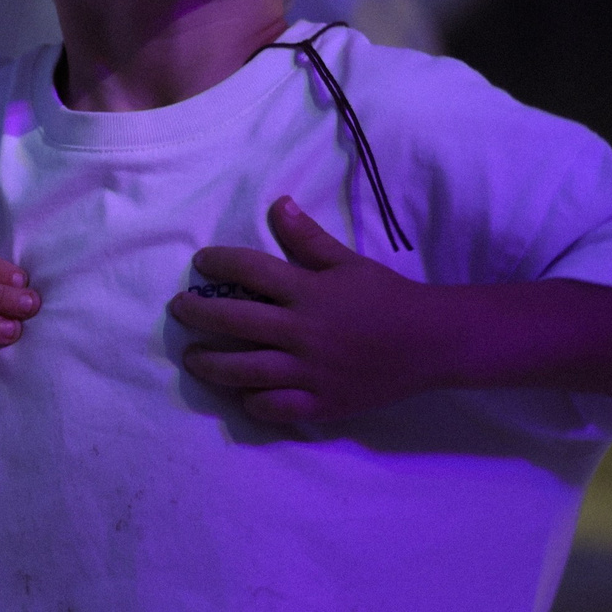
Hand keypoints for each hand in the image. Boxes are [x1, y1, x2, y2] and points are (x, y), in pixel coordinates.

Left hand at [168, 196, 444, 424]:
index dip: (219, 263)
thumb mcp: (347, 262)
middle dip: (198, 314)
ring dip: (211, 364)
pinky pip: (276, 407)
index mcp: (309, 292)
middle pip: (234, 321)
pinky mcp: (323, 402)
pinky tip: (242, 395)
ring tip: (193, 358)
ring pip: (245, 370)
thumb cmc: (387, 298)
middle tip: (179, 309)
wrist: (433, 342)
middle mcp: (303, 331)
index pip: (250, 271)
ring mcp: (311, 371)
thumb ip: (307, 238)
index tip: (200, 262)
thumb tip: (277, 204)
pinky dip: (254, 402)